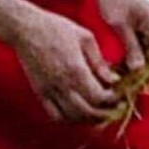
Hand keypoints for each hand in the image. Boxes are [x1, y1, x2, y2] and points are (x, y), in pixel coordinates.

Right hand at [0, 0, 125, 129]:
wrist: (25, 28)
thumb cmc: (56, 28)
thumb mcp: (86, 39)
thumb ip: (100, 62)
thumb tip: (114, 80)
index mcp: (75, 69)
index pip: (99, 97)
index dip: (114, 100)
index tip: (122, 95)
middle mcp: (61, 84)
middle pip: (87, 112)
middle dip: (106, 113)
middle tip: (117, 107)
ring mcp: (49, 90)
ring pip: (71, 117)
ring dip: (89, 119)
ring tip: (101, 113)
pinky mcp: (40, 92)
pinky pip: (54, 115)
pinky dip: (69, 119)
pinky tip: (80, 113)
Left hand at [94, 0, 148, 87]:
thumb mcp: (119, 24)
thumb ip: (131, 48)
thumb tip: (139, 70)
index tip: (135, 81)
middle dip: (144, 68)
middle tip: (124, 79)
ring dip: (138, 61)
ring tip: (119, 71)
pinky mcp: (144, 22)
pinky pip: (144, 43)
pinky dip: (134, 52)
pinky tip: (120, 59)